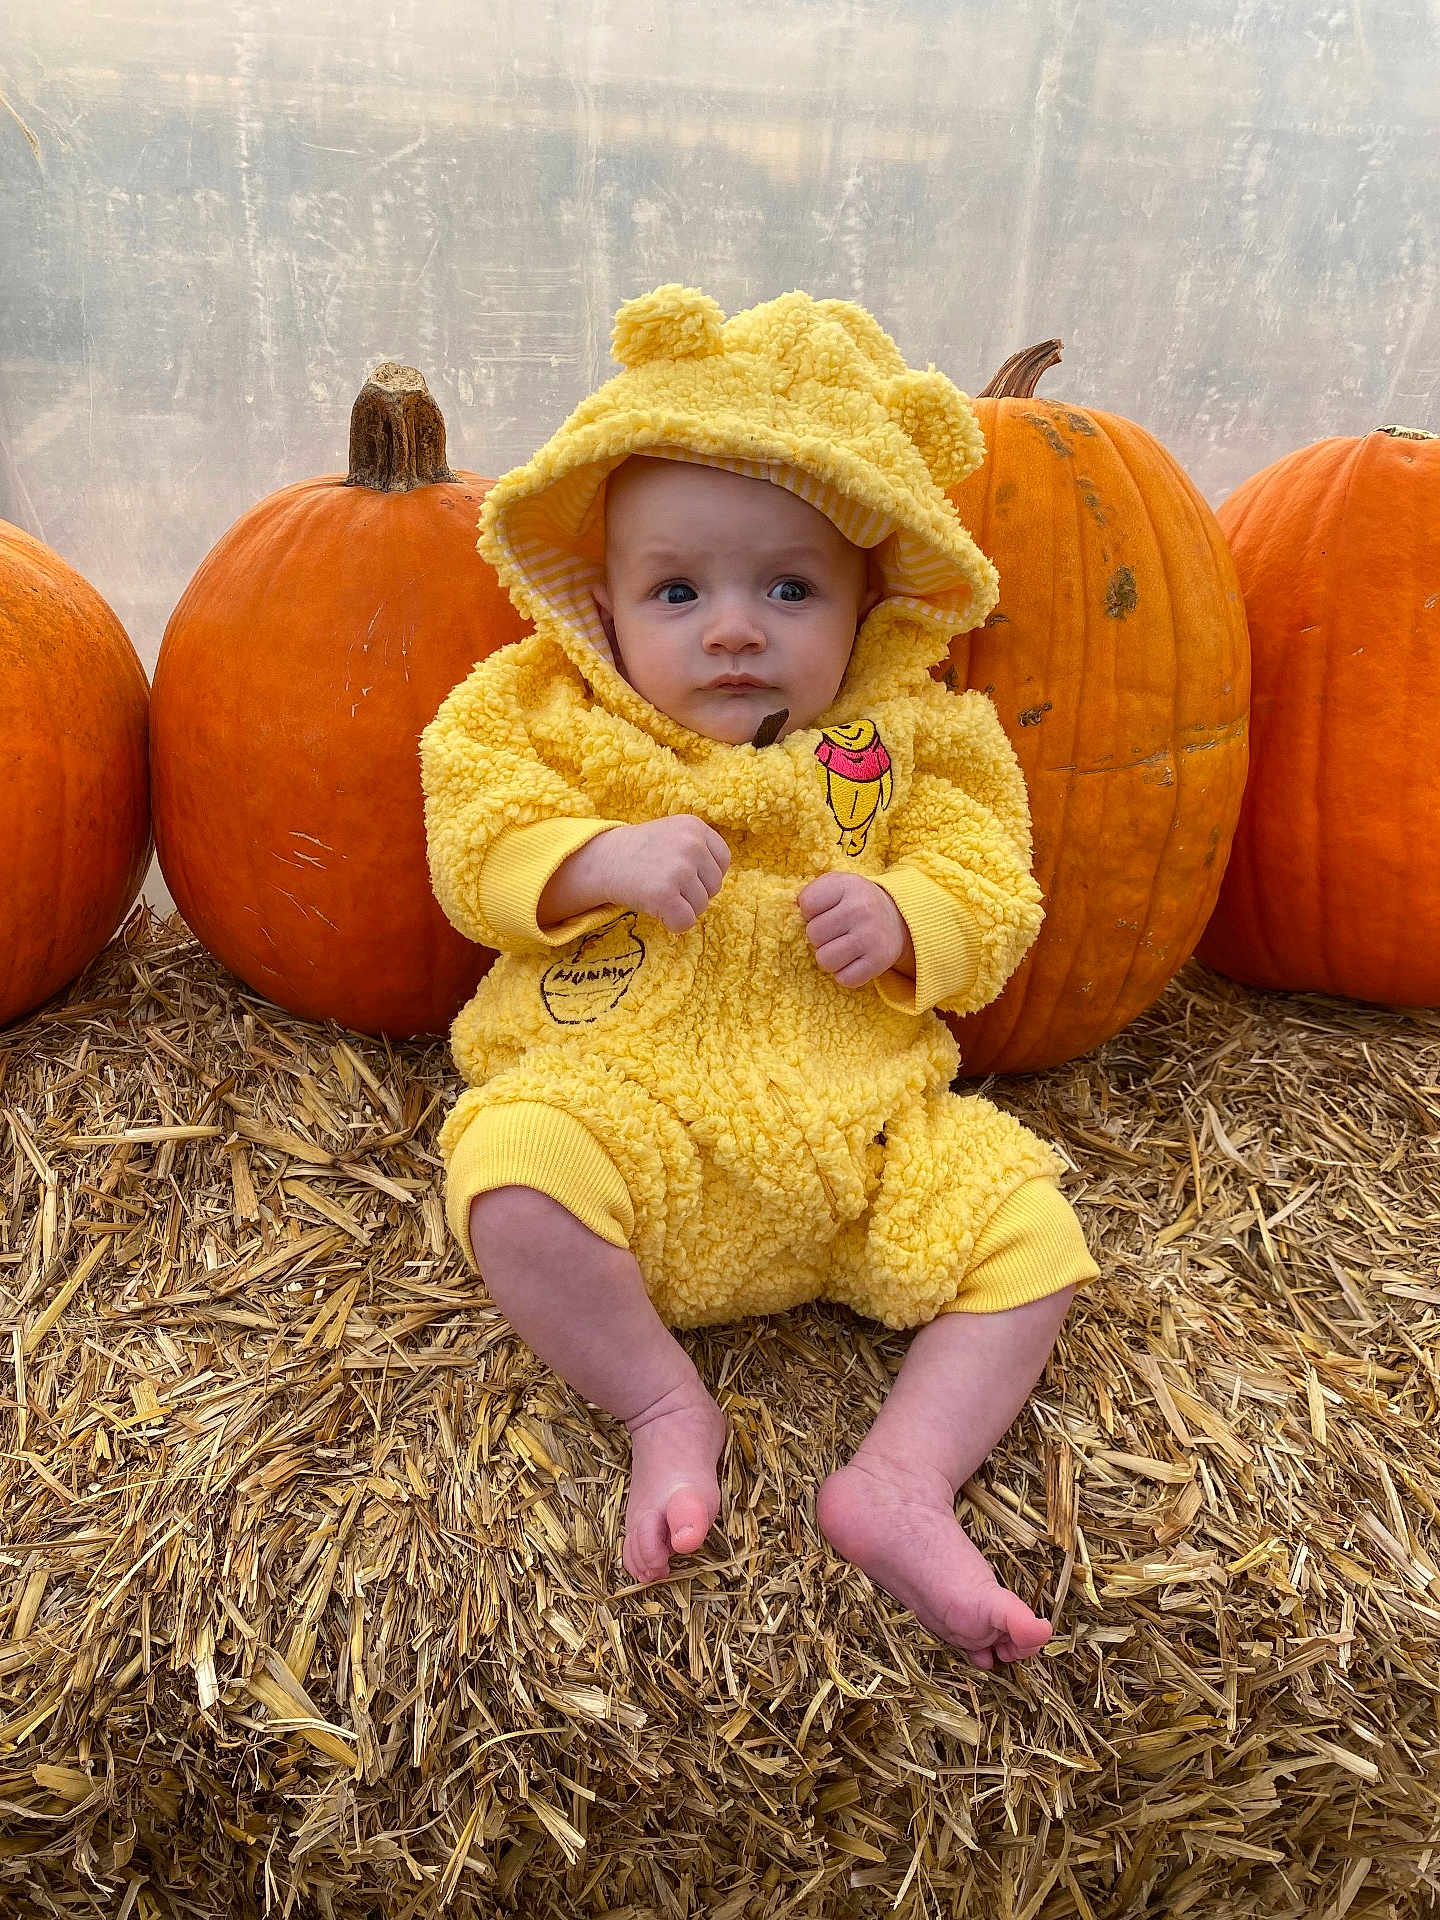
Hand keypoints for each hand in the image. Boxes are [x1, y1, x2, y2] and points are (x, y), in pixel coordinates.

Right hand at [596, 815, 731, 932]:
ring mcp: (679, 869)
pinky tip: (657, 909)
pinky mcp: (665, 894)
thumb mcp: (674, 833)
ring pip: (701, 906)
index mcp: (695, 827)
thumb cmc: (641, 852)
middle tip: (665, 883)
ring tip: (658, 892)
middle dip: (693, 892)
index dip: (704, 874)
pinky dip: (673, 924)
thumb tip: (718, 883)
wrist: (603, 860)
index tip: (682, 873)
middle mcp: (691, 844)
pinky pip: (686, 922)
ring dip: (681, 908)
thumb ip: (700, 849)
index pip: (723, 861)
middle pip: (714, 886)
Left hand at [798, 871, 913, 987]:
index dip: (810, 912)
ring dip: (830, 957)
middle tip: (836, 931)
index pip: (807, 904)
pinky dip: (845, 974)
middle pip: (814, 935)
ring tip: (843, 946)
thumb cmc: (855, 902)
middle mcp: (861, 909)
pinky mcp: (879, 961)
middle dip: (820, 936)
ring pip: (825, 960)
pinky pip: (844, 979)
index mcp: (848, 885)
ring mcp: (871, 936)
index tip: (826, 911)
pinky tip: (854, 959)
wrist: (898, 917)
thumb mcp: (837, 885)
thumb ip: (812, 893)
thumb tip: (795, 910)